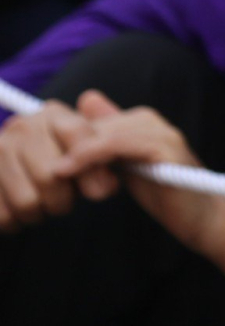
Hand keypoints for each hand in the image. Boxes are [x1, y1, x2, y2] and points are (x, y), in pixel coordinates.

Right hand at [0, 99, 105, 231]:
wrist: (23, 163)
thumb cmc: (63, 160)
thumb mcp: (88, 151)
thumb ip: (103, 160)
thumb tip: (102, 189)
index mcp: (53, 115)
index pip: (77, 136)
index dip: (92, 170)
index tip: (100, 191)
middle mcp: (22, 127)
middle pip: (50, 176)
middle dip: (64, 199)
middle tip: (65, 202)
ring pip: (27, 200)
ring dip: (40, 212)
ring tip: (44, 205)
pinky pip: (4, 215)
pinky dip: (17, 221)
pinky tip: (22, 212)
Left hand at [55, 92, 224, 256]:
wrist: (205, 218)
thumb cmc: (168, 195)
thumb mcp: (130, 168)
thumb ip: (110, 142)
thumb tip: (86, 103)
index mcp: (143, 122)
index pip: (91, 120)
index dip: (66, 139)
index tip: (44, 164)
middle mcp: (153, 121)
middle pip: (93, 124)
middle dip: (64, 145)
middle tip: (38, 169)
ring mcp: (161, 133)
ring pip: (102, 132)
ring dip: (72, 150)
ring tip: (49, 171)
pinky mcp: (165, 150)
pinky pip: (117, 145)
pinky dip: (89, 155)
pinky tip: (67, 169)